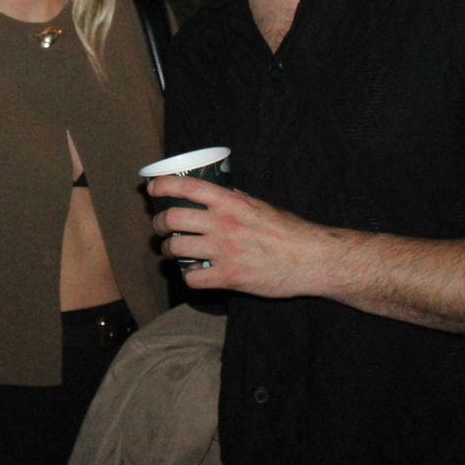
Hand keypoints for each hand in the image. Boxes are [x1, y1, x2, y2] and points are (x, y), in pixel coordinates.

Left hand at [148, 175, 329, 296]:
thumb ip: (236, 200)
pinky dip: (188, 277)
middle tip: (161, 228)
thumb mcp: (261, 205)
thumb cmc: (289, 231)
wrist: (312, 260)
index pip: (186, 187)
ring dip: (168, 250)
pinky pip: (192, 279)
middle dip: (159, 224)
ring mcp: (224, 252)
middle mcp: (223, 224)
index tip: (152, 189)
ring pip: (175, 249)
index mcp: (231, 202)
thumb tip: (215, 195)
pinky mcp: (229, 278)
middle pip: (172, 219)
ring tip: (171, 251)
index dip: (162, 185)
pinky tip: (194, 274)